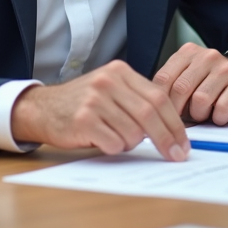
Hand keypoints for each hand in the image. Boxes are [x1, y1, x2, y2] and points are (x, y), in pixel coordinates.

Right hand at [11, 60, 189, 160]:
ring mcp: (94, 99)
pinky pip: (113, 143)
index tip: (183, 143)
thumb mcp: (111, 90)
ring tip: (115, 137)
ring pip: (132, 132)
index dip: (175, 123)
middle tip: (175, 155)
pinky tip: (102, 140)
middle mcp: (108, 81)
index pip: (159, 97)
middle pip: (150, 114)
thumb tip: (173, 130)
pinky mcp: (83, 120)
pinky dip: (114, 148)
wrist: (43, 108)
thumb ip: (138, 101)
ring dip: (131, 144)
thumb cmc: (83, 104)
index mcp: (120, 71)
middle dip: (166, 138)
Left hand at [153, 42, 227, 124]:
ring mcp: (225, 69)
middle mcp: (207, 56)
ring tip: (205, 113)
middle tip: (185, 119)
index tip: (163, 114)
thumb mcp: (187, 81)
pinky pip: (221, 108)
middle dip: (179, 111)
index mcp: (188, 53)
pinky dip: (218, 118)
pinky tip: (220, 115)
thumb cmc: (210, 87)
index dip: (161, 101)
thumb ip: (170, 88)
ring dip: (200, 114)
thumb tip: (150, 110)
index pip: (163, 78)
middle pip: (180, 89)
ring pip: (200, 99)